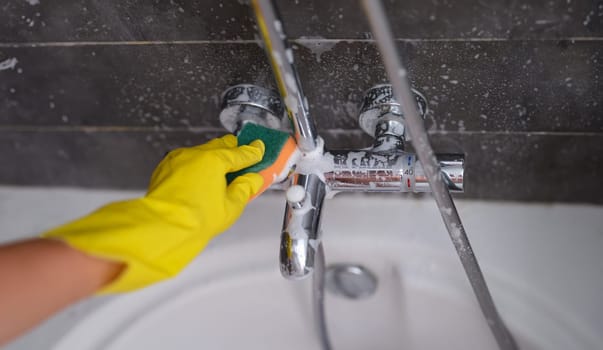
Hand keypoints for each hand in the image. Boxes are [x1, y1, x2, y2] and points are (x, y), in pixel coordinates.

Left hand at [43, 135, 264, 292]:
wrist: (162, 228)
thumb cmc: (196, 219)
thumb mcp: (231, 207)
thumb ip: (245, 189)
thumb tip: (253, 179)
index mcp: (214, 160)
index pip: (240, 153)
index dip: (253, 152)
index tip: (260, 149)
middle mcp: (195, 154)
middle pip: (220, 146)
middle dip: (233, 151)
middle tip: (244, 158)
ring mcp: (177, 160)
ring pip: (202, 153)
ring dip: (214, 159)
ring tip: (222, 174)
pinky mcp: (165, 169)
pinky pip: (186, 162)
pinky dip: (197, 167)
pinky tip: (201, 181)